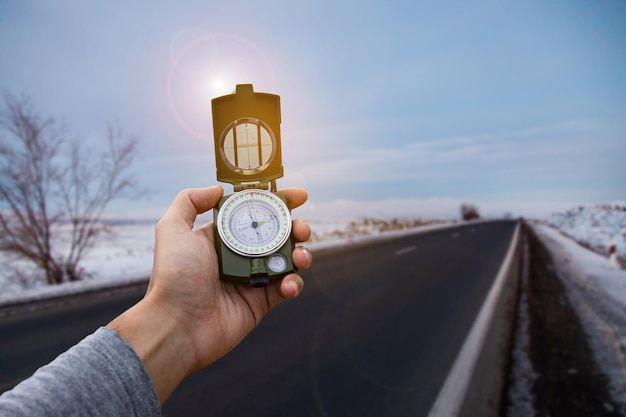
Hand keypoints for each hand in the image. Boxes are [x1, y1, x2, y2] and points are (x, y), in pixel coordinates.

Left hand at [108, 185, 311, 402]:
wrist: (178, 325)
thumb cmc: (174, 278)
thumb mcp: (172, 229)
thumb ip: (189, 201)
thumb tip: (217, 188)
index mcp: (222, 237)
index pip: (254, 212)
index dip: (277, 202)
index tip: (298, 195)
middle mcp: (238, 255)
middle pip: (277, 234)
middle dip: (295, 227)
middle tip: (301, 229)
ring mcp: (251, 278)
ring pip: (287, 260)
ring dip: (301, 253)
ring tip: (300, 256)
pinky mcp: (260, 302)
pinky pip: (286, 287)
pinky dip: (294, 283)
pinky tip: (288, 284)